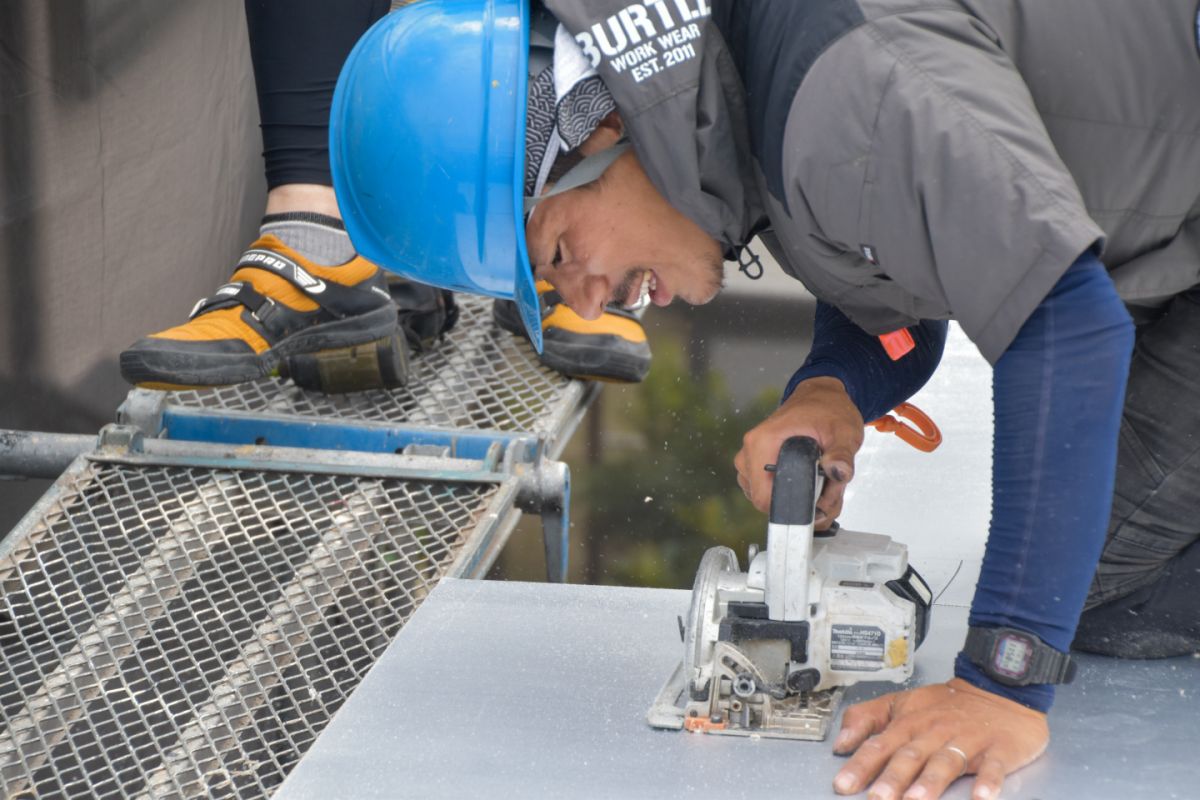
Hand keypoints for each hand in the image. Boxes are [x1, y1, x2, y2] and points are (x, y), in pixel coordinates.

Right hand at [733, 377, 863, 526]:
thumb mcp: (844, 432)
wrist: (820, 397)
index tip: (819, 502)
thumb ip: (842, 455)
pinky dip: (794, 494)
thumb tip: (837, 472)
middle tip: (829, 486)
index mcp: (762, 443)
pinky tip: (812, 481)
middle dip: (804, 504)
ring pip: (772, 502)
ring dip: (801, 500)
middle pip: (771, 504)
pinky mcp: (755, 467)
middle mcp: (749, 454)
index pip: (764, 499)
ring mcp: (749, 462)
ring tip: (823, 480)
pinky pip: (770, 494)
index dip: (795, 508)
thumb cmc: (827, 410)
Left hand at [832, 679, 1049, 799]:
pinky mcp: (999, 750)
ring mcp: (968, 741)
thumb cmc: (946, 704)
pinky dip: (988, 781)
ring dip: (931, 782)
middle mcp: (935, 732)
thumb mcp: (901, 703)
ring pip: (946, 762)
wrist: (997, 690)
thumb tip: (840, 743)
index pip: (880, 745)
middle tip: (877, 798)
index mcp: (909, 723)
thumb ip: (867, 719)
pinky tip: (981, 797)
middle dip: (892, 778)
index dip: (861, 765)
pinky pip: (994, 767)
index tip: (843, 785)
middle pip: (910, 756)